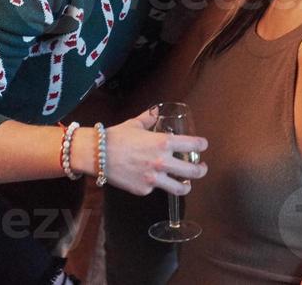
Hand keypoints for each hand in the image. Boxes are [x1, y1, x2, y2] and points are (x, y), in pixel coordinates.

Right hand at [84, 106, 207, 196]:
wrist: (98, 154)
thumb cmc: (117, 136)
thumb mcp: (135, 124)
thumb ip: (149, 119)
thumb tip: (156, 112)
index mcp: (163, 143)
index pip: (193, 145)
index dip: (202, 145)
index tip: (203, 145)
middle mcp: (162, 162)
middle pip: (193, 171)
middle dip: (201, 170)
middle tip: (202, 168)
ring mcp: (154, 179)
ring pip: (180, 188)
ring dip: (186, 185)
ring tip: (187, 184)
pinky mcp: (144, 190)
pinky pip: (155, 188)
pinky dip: (157, 184)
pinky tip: (152, 179)